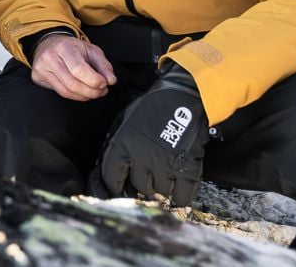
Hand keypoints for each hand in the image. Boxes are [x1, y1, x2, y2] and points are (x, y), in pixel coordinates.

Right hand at [30, 34, 116, 100]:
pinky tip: (82, 92)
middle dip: (91, 91)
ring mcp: (41, 68)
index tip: (104, 83)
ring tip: (94, 92)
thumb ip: (103, 65)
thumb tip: (111, 80)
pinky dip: (74, 96)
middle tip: (102, 91)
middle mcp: (50, 57)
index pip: (79, 69)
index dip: (94, 80)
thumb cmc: (72, 47)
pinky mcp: (37, 77)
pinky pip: (59, 93)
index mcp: (64, 47)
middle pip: (72, 84)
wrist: (49, 43)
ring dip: (84, 96)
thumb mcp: (91, 50)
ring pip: (66, 91)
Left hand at [95, 64, 207, 205]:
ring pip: (158, 193)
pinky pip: (182, 195)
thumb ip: (116, 143)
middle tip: (142, 180)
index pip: (111, 178)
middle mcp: (142, 157)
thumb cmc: (151, 107)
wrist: (181, 97)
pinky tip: (175, 192)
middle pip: (136, 188)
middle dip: (138, 186)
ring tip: (159, 179)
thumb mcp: (124, 120)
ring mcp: (165, 164)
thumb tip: (108, 167)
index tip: (117, 187)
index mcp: (123, 145)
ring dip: (158, 190)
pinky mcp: (187, 167)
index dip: (112, 186)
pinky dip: (179, 197)